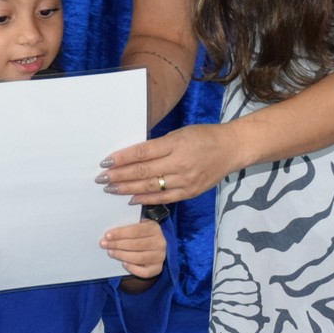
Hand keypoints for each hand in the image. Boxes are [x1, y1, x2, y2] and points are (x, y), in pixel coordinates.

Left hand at [98, 123, 237, 205]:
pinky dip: (146, 199)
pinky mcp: (190, 192)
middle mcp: (179, 163)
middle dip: (119, 176)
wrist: (231, 149)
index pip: (142, 152)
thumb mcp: (179, 134)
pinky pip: (163, 198)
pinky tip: (131, 198)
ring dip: (127, 189)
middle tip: (101, 178)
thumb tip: (132, 155)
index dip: (122, 158)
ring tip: (111, 189)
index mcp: (175, 144)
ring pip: (150, 187)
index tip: (105, 161)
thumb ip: (158, 145)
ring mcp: (185, 180)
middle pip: (143, 172)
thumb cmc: (203, 136)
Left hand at [102, 219, 165, 281]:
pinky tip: (123, 264)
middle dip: (118, 244)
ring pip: (138, 258)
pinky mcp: (158, 268)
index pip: (136, 230)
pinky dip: (133, 269)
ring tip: (110, 253)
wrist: (154, 247)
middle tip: (104, 245)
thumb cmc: (142, 235)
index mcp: (154, 228)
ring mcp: (160, 256)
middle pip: (136, 244)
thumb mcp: (138, 226)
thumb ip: (128, 228)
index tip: (107, 235)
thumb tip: (110, 234)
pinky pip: (144, 272)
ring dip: (122, 255)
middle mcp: (160, 242)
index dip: (121, 233)